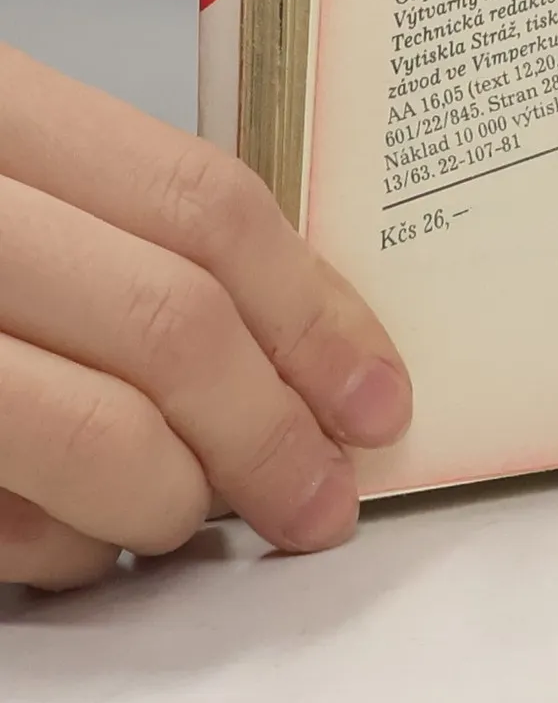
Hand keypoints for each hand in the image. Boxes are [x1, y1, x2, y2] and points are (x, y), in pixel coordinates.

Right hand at [0, 44, 410, 589]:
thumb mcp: (5, 156)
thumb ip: (117, 221)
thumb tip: (289, 336)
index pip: (203, 207)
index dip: (311, 309)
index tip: (375, 391)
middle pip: (168, 322)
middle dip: (271, 430)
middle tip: (324, 495)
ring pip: (85, 430)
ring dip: (174, 497)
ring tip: (208, 516)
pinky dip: (58, 546)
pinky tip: (88, 545)